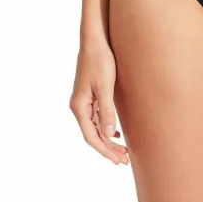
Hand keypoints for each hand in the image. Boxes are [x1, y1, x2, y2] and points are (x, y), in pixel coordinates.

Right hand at [69, 40, 129, 165]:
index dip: (105, 150)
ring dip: (108, 139)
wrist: (94, 41)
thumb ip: (106, 111)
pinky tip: (116, 132)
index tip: (118, 160)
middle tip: (124, 160)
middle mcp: (78, 106)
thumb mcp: (105, 87)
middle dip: (108, 149)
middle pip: (93, 134)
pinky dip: (106, 127)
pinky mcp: (89, 95)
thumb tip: (108, 135)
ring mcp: (83, 101)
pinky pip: (96, 117)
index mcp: (79, 107)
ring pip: (95, 127)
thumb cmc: (100, 61)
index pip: (91, 137)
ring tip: (122, 151)